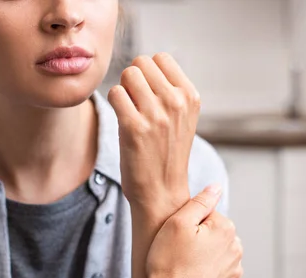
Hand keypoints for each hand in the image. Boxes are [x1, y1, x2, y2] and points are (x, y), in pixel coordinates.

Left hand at [107, 53, 200, 213]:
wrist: (162, 191)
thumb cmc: (167, 153)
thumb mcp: (182, 117)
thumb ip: (170, 89)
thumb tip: (143, 63)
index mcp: (190, 97)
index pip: (161, 58)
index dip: (149, 72)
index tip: (149, 93)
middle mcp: (176, 102)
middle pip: (141, 63)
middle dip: (135, 79)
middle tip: (137, 104)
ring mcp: (156, 114)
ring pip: (127, 75)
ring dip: (124, 90)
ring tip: (131, 112)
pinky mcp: (134, 127)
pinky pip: (115, 94)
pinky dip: (115, 104)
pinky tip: (123, 121)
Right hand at [143, 185, 243, 277]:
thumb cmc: (168, 265)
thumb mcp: (176, 224)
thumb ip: (199, 202)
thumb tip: (216, 187)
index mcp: (225, 229)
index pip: (206, 215)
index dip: (186, 224)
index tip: (175, 238)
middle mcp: (236, 250)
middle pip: (212, 236)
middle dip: (197, 241)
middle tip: (175, 254)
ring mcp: (234, 273)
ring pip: (215, 257)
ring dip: (202, 259)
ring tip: (181, 271)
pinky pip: (216, 277)